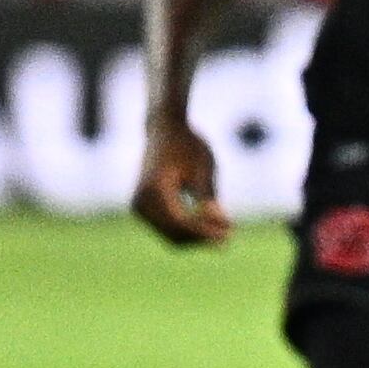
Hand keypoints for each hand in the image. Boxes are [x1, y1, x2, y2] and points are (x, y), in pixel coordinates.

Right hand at [129, 119, 229, 249]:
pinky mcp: (143, 210)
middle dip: (203, 237)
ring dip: (197, 237)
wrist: (164, 130)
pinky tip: (210, 225)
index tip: (229, 233)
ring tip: (224, 229)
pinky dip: (189, 230)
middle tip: (230, 233)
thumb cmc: (186, 144)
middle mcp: (141, 201)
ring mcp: (138, 207)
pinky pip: (168, 229)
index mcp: (154, 189)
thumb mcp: (203, 165)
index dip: (206, 232)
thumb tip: (219, 221)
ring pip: (172, 236)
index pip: (181, 222)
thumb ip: (208, 194)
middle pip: (175, 234)